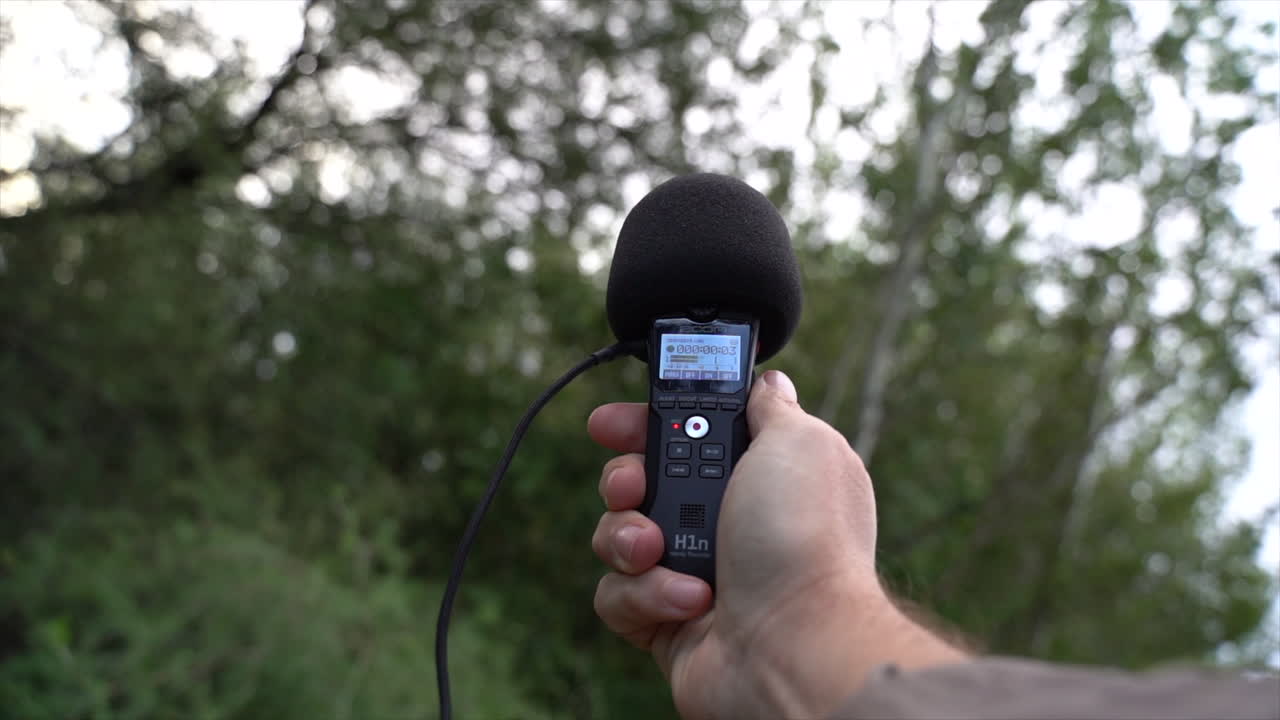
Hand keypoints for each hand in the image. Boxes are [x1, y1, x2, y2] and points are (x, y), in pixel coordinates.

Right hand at [588, 370, 966, 719]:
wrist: (795, 641)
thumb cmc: (804, 540)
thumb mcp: (800, 443)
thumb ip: (772, 407)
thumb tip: (769, 382)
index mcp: (753, 475)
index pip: (681, 434)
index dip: (641, 424)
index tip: (612, 423)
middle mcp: (722, 522)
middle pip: (638, 480)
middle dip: (624, 478)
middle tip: (634, 485)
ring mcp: (690, 571)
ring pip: (617, 536)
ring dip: (629, 537)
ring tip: (659, 548)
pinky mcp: (664, 621)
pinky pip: (616, 594)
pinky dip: (644, 593)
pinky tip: (687, 599)